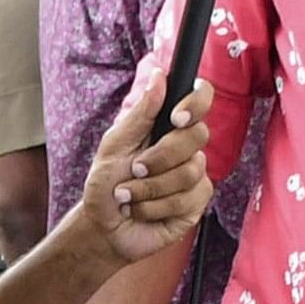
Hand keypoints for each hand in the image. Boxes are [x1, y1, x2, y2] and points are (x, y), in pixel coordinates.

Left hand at [69, 78, 215, 266]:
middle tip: (134, 169)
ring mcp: (195, 176)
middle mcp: (187, 148)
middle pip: (196, 136)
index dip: (196, 103)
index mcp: (170, 126)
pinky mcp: (195, 204)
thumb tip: (159, 76)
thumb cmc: (107, 183)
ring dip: (148, 187)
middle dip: (159, 156)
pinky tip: (140, 210)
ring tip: (128, 195)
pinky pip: (184, 200)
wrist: (103, 226)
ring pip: (188, 172)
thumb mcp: (115, 145)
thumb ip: (139, 113)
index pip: (201, 98)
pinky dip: (153, 207)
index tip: (175, 118)